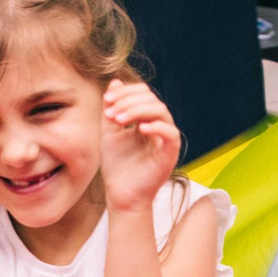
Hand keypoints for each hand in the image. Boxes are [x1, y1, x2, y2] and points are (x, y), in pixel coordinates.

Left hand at [101, 81, 181, 212]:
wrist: (121, 195)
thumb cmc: (116, 166)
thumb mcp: (109, 132)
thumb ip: (112, 109)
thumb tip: (115, 82)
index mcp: (146, 119)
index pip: (143, 94)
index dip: (126, 92)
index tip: (107, 102)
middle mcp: (159, 126)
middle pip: (151, 99)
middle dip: (128, 101)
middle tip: (110, 113)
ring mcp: (166, 139)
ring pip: (160, 111)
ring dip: (137, 110)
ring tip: (118, 119)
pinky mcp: (170, 152)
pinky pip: (170, 133)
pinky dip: (155, 126)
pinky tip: (138, 129)